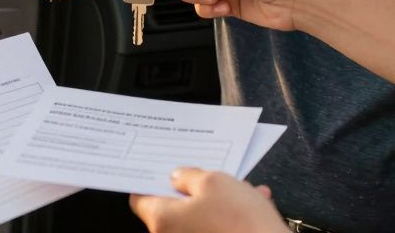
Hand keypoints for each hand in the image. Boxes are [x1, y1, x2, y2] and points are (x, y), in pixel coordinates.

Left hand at [130, 168, 284, 232]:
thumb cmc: (239, 220)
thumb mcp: (213, 181)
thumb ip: (189, 176)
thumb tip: (177, 177)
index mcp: (162, 219)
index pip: (140, 198)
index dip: (151, 179)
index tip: (163, 167)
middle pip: (174, 206)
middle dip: (195, 187)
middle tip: (212, 173)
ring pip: (200, 216)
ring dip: (220, 200)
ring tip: (244, 188)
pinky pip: (216, 228)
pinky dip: (230, 216)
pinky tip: (254, 203)